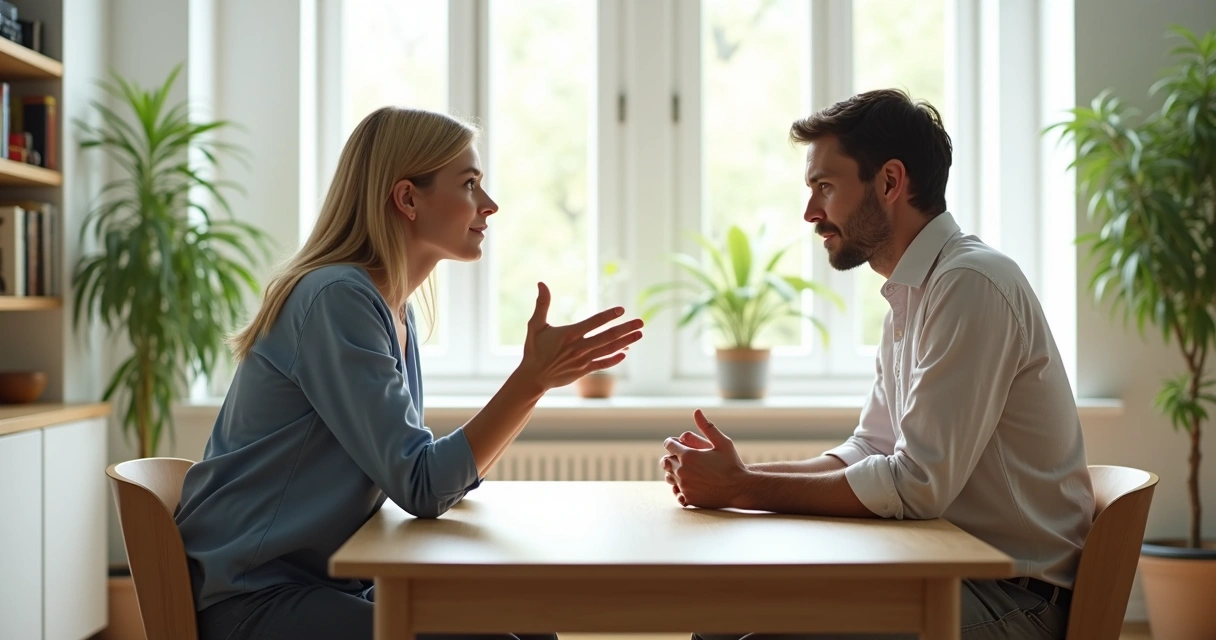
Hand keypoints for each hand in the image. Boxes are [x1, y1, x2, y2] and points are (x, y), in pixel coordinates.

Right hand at [516, 282, 643, 390]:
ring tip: (639, 334)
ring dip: (626, 342)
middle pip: (607, 336)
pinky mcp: (583, 371)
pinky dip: (614, 359)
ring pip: (608, 350)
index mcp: (569, 334)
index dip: (608, 316)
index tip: (622, 310)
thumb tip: (541, 283)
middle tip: (641, 322)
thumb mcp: (535, 325)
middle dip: (625, 329)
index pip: (593, 322)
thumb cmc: (534, 350)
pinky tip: (625, 353)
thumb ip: (542, 304)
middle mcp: (579, 347)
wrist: (533, 377)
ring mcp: (583, 360)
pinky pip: (603, 364)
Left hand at [661, 410, 748, 508]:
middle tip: (676, 457)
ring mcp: (684, 486)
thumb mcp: (723, 442)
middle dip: (670, 458)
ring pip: (669, 477)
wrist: (740, 489)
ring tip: (681, 470)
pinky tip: (686, 484)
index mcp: (688, 455)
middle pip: (665, 462)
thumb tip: (696, 411)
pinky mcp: (688, 498)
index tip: (675, 444)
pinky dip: (679, 487)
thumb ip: (707, 427)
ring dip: (673, 473)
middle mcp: (682, 471)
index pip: (669, 445)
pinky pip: (676, 492)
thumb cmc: (732, 464)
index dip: (672, 443)